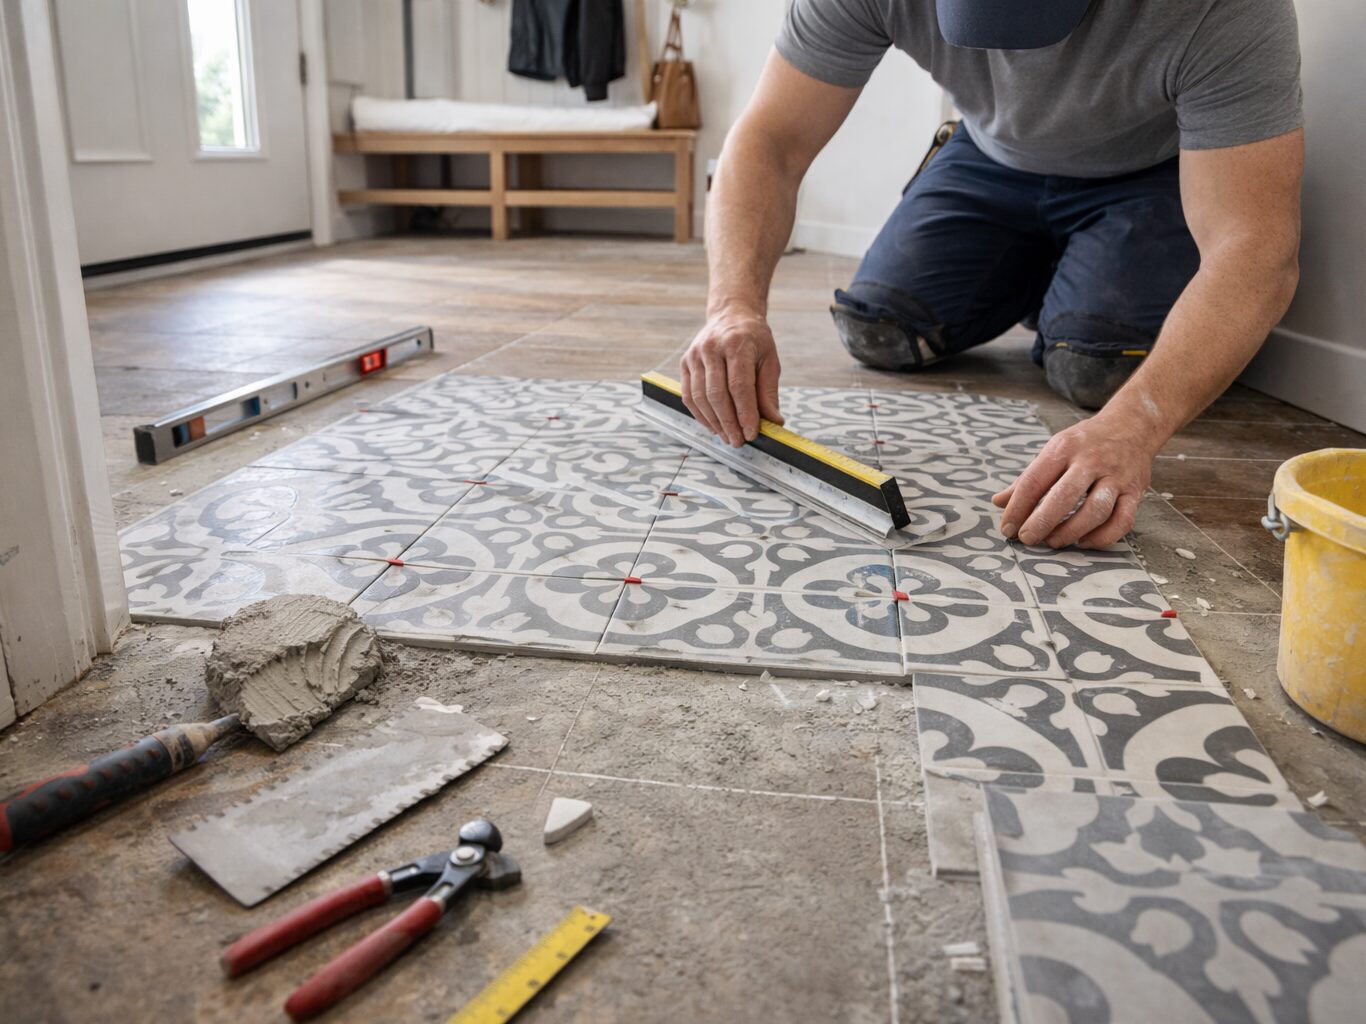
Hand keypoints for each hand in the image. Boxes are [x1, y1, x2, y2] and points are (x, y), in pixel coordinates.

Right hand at [679, 307, 783, 446]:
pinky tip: (712, 426)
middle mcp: (713, 348)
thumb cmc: (754, 340)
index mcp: (738, 344)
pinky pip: (688, 395)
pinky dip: (700, 414)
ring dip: (713, 422)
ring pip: (700, 397)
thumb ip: (769, 392)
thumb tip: (774, 422)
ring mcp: (695, 355)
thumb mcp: (770, 360)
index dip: (745, 413)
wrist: (731, 315)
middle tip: (738, 441)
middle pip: (717, 394)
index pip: (739, 386)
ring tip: (727, 437)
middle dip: (728, 422)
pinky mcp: (685, 362)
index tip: (751, 433)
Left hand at [992, 412, 1158, 548]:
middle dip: (1042, 522)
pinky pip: (1123, 520)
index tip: (1007, 528)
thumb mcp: (1054, 449)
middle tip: (1027, 539)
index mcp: (1064, 448)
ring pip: (1096, 510)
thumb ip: (1028, 478)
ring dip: (1072, 531)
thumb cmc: (1085, 442)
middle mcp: (1091, 461)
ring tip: (1053, 542)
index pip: (1035, 481)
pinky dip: (1103, 537)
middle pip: (1065, 496)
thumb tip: (998, 502)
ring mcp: (1116, 476)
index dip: (1018, 508)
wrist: (1132, 424)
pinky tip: (1084, 542)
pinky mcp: (1135, 491)